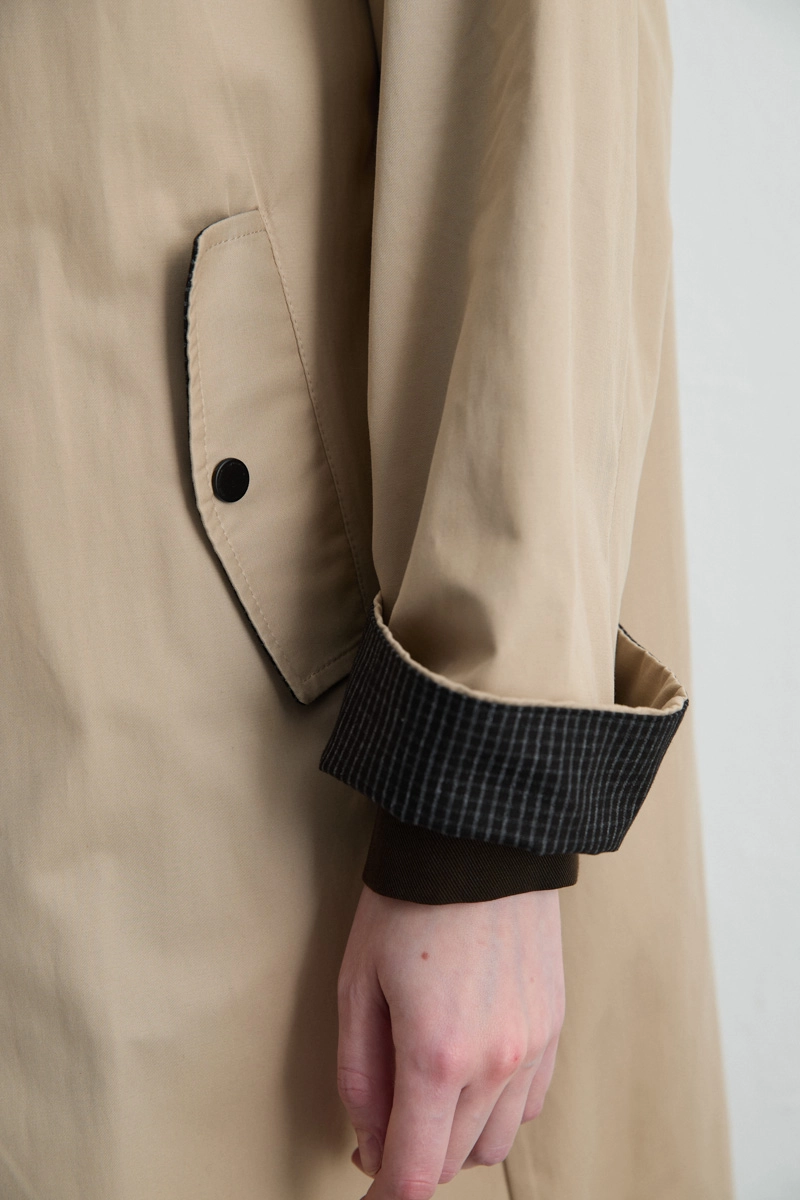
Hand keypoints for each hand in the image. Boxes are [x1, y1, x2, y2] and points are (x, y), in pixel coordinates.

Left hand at [337, 883, 564, 1198]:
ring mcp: (534, 1044)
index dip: (386, 1197)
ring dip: (458, 1137)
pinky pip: (531, 1103)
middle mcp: (497, 1061)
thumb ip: (360, 1075)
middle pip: (455, 1160)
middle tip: (381, 1126)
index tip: (369, 1194)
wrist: (478, 839)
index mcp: (437, 1056)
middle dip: (414, 1156)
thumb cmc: (408, 902)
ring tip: (426, 1097)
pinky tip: (470, 1076)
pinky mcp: (554, 1023)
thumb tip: (368, 1141)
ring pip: (498, 1140)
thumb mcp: (358, 984)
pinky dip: (498, 1108)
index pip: (416, 1172)